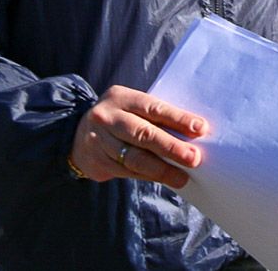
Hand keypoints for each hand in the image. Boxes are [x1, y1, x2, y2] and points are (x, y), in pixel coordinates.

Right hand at [68, 87, 206, 186]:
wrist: (77, 134)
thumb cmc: (120, 118)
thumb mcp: (132, 108)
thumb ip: (155, 117)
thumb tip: (194, 134)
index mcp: (121, 97)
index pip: (153, 107)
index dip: (177, 119)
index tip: (200, 128)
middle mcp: (108, 117)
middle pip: (143, 134)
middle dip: (171, 147)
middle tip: (194, 158)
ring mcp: (100, 140)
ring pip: (134, 158)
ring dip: (161, 169)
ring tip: (181, 177)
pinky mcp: (98, 162)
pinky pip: (127, 172)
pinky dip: (148, 176)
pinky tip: (163, 180)